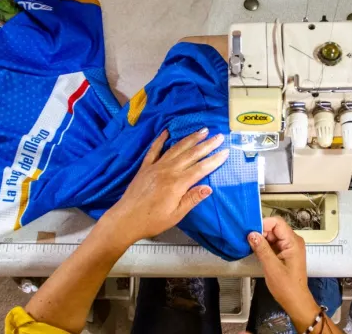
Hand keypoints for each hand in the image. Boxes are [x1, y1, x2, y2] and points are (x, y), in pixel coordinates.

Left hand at [100, 129, 229, 246]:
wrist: (125, 219)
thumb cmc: (152, 221)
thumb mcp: (175, 215)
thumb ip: (192, 199)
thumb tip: (209, 188)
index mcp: (177, 184)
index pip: (200, 169)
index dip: (214, 160)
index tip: (225, 151)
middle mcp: (167, 171)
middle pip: (191, 155)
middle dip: (206, 145)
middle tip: (219, 136)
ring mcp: (155, 167)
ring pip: (176, 149)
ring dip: (190, 139)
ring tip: (202, 131)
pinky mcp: (145, 167)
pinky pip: (154, 150)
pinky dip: (161, 140)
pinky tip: (167, 132)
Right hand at [248, 217, 321, 325]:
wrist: (295, 300)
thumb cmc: (286, 286)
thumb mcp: (272, 267)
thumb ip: (262, 249)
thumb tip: (251, 234)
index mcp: (293, 242)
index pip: (277, 222)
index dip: (263, 224)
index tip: (250, 232)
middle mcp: (293, 241)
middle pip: (274, 228)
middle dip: (260, 232)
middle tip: (247, 240)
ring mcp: (289, 247)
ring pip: (273, 235)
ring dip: (261, 239)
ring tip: (250, 246)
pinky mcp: (285, 253)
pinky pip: (273, 244)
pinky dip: (264, 246)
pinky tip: (256, 251)